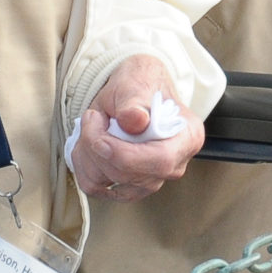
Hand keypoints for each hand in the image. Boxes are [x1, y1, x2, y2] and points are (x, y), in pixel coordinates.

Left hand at [71, 55, 204, 202]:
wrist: (133, 91)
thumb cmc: (139, 84)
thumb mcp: (135, 84)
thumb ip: (133, 103)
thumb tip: (135, 121)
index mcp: (187, 137)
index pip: (160, 160)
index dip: (124, 155)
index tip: (99, 137)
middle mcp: (175, 165)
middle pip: (131, 175)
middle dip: (99, 148)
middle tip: (92, 116)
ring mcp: (154, 179)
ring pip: (110, 183)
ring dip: (88, 154)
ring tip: (92, 126)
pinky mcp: (130, 186)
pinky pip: (98, 188)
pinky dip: (84, 166)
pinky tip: (86, 144)